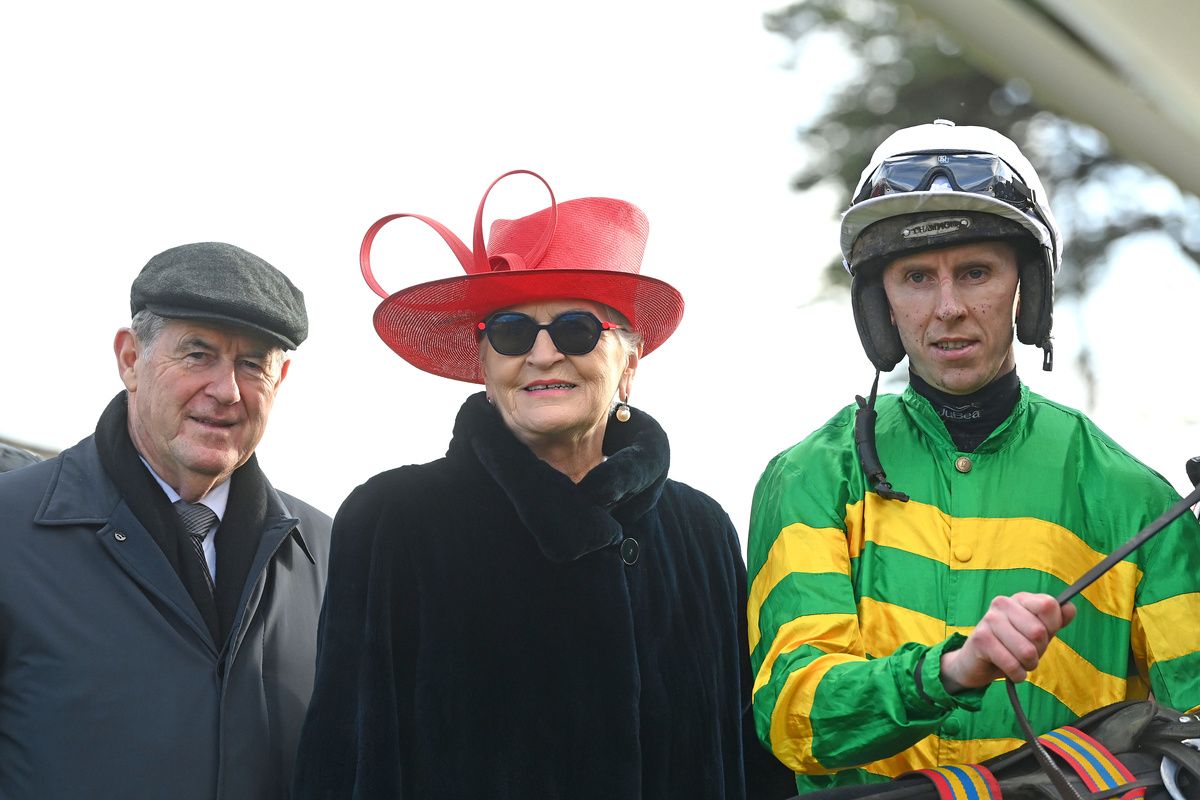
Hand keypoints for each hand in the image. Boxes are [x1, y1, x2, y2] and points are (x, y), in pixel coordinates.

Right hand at [940, 592, 1076, 691]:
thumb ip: (1055, 620)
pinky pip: (1012, 664)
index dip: (1052, 626)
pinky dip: (1016, 675)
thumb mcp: (1037, 633)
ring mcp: (989, 619)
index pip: (1049, 605)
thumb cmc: (1011, 645)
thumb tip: (1071, 608)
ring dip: (1027, 665)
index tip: (1043, 635)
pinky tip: (1010, 670)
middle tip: (1026, 653)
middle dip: (1038, 651)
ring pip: (1026, 651)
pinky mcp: (981, 639)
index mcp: (1020, 599)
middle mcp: (1003, 603)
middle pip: (1039, 632)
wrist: (976, 662)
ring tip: (1017, 661)